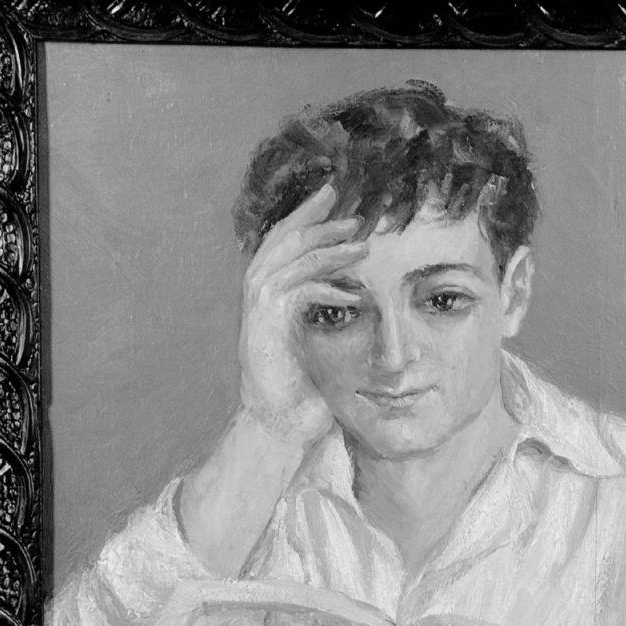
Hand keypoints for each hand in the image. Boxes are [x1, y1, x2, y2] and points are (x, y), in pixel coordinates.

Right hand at [238, 184, 365, 443]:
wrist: (279, 431)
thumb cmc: (306, 393)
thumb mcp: (326, 344)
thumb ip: (336, 315)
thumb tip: (367, 296)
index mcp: (273, 297)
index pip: (285, 244)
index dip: (306, 218)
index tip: (335, 199)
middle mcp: (259, 300)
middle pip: (278, 240)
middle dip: (310, 215)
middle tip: (339, 193)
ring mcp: (258, 315)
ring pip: (284, 261)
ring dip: (322, 247)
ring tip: (359, 238)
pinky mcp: (263, 332)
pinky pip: (293, 296)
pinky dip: (323, 288)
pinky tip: (353, 291)